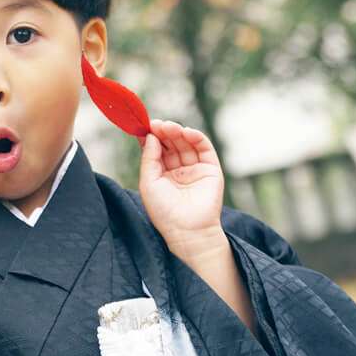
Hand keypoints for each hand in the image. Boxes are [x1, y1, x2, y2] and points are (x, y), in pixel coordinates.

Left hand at [138, 119, 226, 260]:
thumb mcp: (148, 182)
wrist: (187, 230)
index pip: (157, 149)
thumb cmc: (164, 211)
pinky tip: (186, 132)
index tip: (144, 126)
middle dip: (164, 132)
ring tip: (169, 127)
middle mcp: (178, 169)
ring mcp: (194, 168)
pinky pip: (204, 148)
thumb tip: (149, 136)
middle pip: (171, 143)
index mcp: (161, 174)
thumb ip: (149, 158)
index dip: (151, 136)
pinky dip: (196, 137)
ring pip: (186, 143)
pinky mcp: (211, 169)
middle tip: (156, 124)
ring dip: (178, 132)